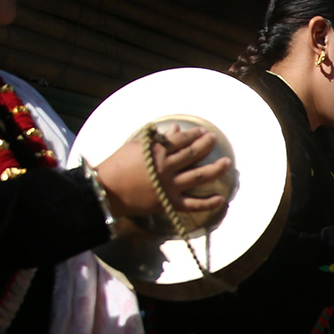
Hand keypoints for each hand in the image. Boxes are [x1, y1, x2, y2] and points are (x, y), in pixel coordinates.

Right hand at [94, 127, 231, 219]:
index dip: (194, 134)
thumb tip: (175, 130)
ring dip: (215, 168)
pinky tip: (221, 198)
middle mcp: (167, 167)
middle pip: (193, 154)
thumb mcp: (136, 146)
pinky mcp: (169, 202)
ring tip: (227, 162)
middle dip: (206, 145)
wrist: (106, 190)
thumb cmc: (118, 165)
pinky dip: (208, 202)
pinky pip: (193, 204)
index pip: (182, 140)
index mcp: (157, 151)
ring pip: (199, 176)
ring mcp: (170, 186)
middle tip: (214, 140)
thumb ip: (157, 138)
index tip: (203, 132)